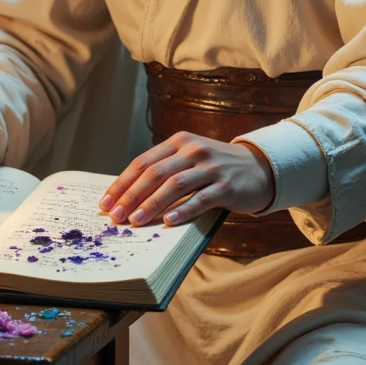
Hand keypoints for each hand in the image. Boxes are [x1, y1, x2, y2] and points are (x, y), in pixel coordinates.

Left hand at [98, 131, 274, 227]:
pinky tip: (168, 222)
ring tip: (135, 221)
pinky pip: (201, 199)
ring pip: (175, 185)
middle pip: (155, 173)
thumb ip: (164, 170)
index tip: (105, 203)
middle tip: (115, 216)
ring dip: (152, 204)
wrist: (260, 168)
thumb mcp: (190, 159)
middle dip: (131, 196)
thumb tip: (128, 198)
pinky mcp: (227, 186)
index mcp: (180, 142)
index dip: (122, 183)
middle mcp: (194, 151)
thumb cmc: (216, 168)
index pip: (143, 162)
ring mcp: (212, 168)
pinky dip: (183, 211)